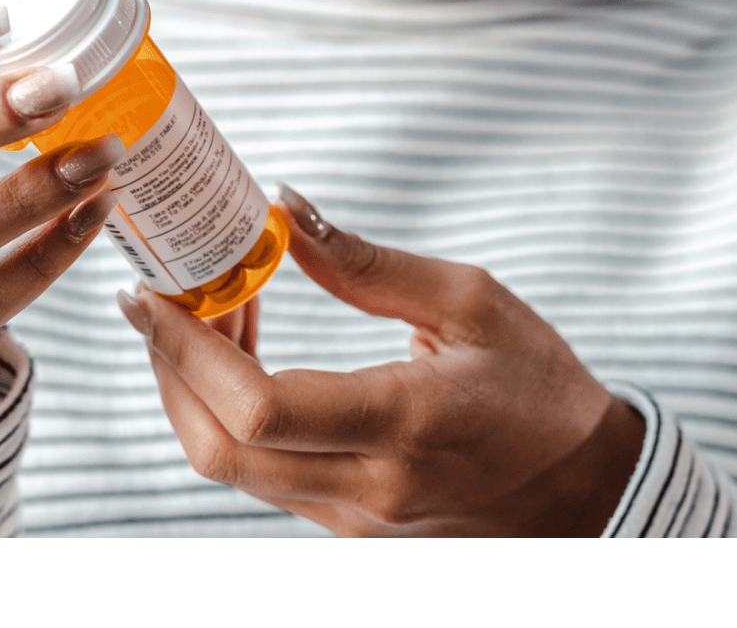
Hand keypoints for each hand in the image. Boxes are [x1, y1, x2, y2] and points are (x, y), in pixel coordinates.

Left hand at [115, 184, 644, 536]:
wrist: (587, 488)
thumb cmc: (539, 385)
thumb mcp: (472, 300)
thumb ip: (365, 263)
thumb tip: (280, 209)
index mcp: (403, 425)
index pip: (256, 407)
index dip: (184, 351)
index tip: (150, 294)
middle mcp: (367, 488)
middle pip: (217, 448)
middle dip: (168, 368)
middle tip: (164, 295)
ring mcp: (352, 520)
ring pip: (229, 466)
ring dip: (195, 389)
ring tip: (212, 311)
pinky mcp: (347, 527)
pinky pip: (261, 474)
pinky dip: (231, 414)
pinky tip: (245, 356)